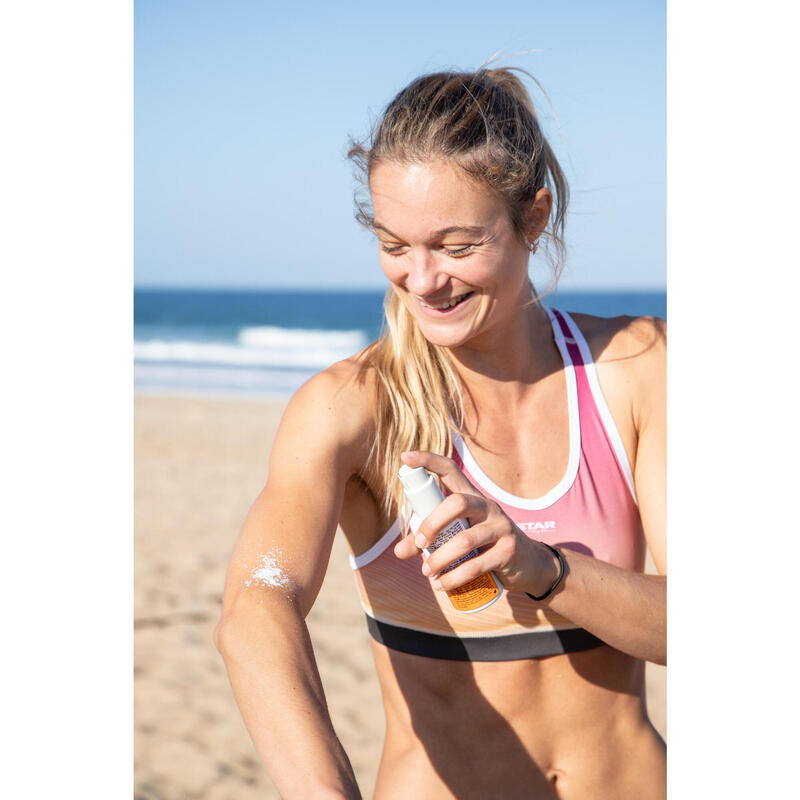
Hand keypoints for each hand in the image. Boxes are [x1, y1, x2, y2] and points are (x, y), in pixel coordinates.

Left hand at [393, 451, 560, 597]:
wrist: (529, 565)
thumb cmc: (485, 547)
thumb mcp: (458, 538)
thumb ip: (428, 542)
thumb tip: (399, 552)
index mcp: (471, 497)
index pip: (450, 470)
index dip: (427, 461)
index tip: (404, 457)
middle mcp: (487, 506)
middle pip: (456, 502)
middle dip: (431, 523)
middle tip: (419, 544)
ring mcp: (501, 527)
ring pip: (464, 539)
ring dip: (440, 559)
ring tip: (428, 573)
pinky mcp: (509, 550)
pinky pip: (476, 565)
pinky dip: (454, 577)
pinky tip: (443, 585)